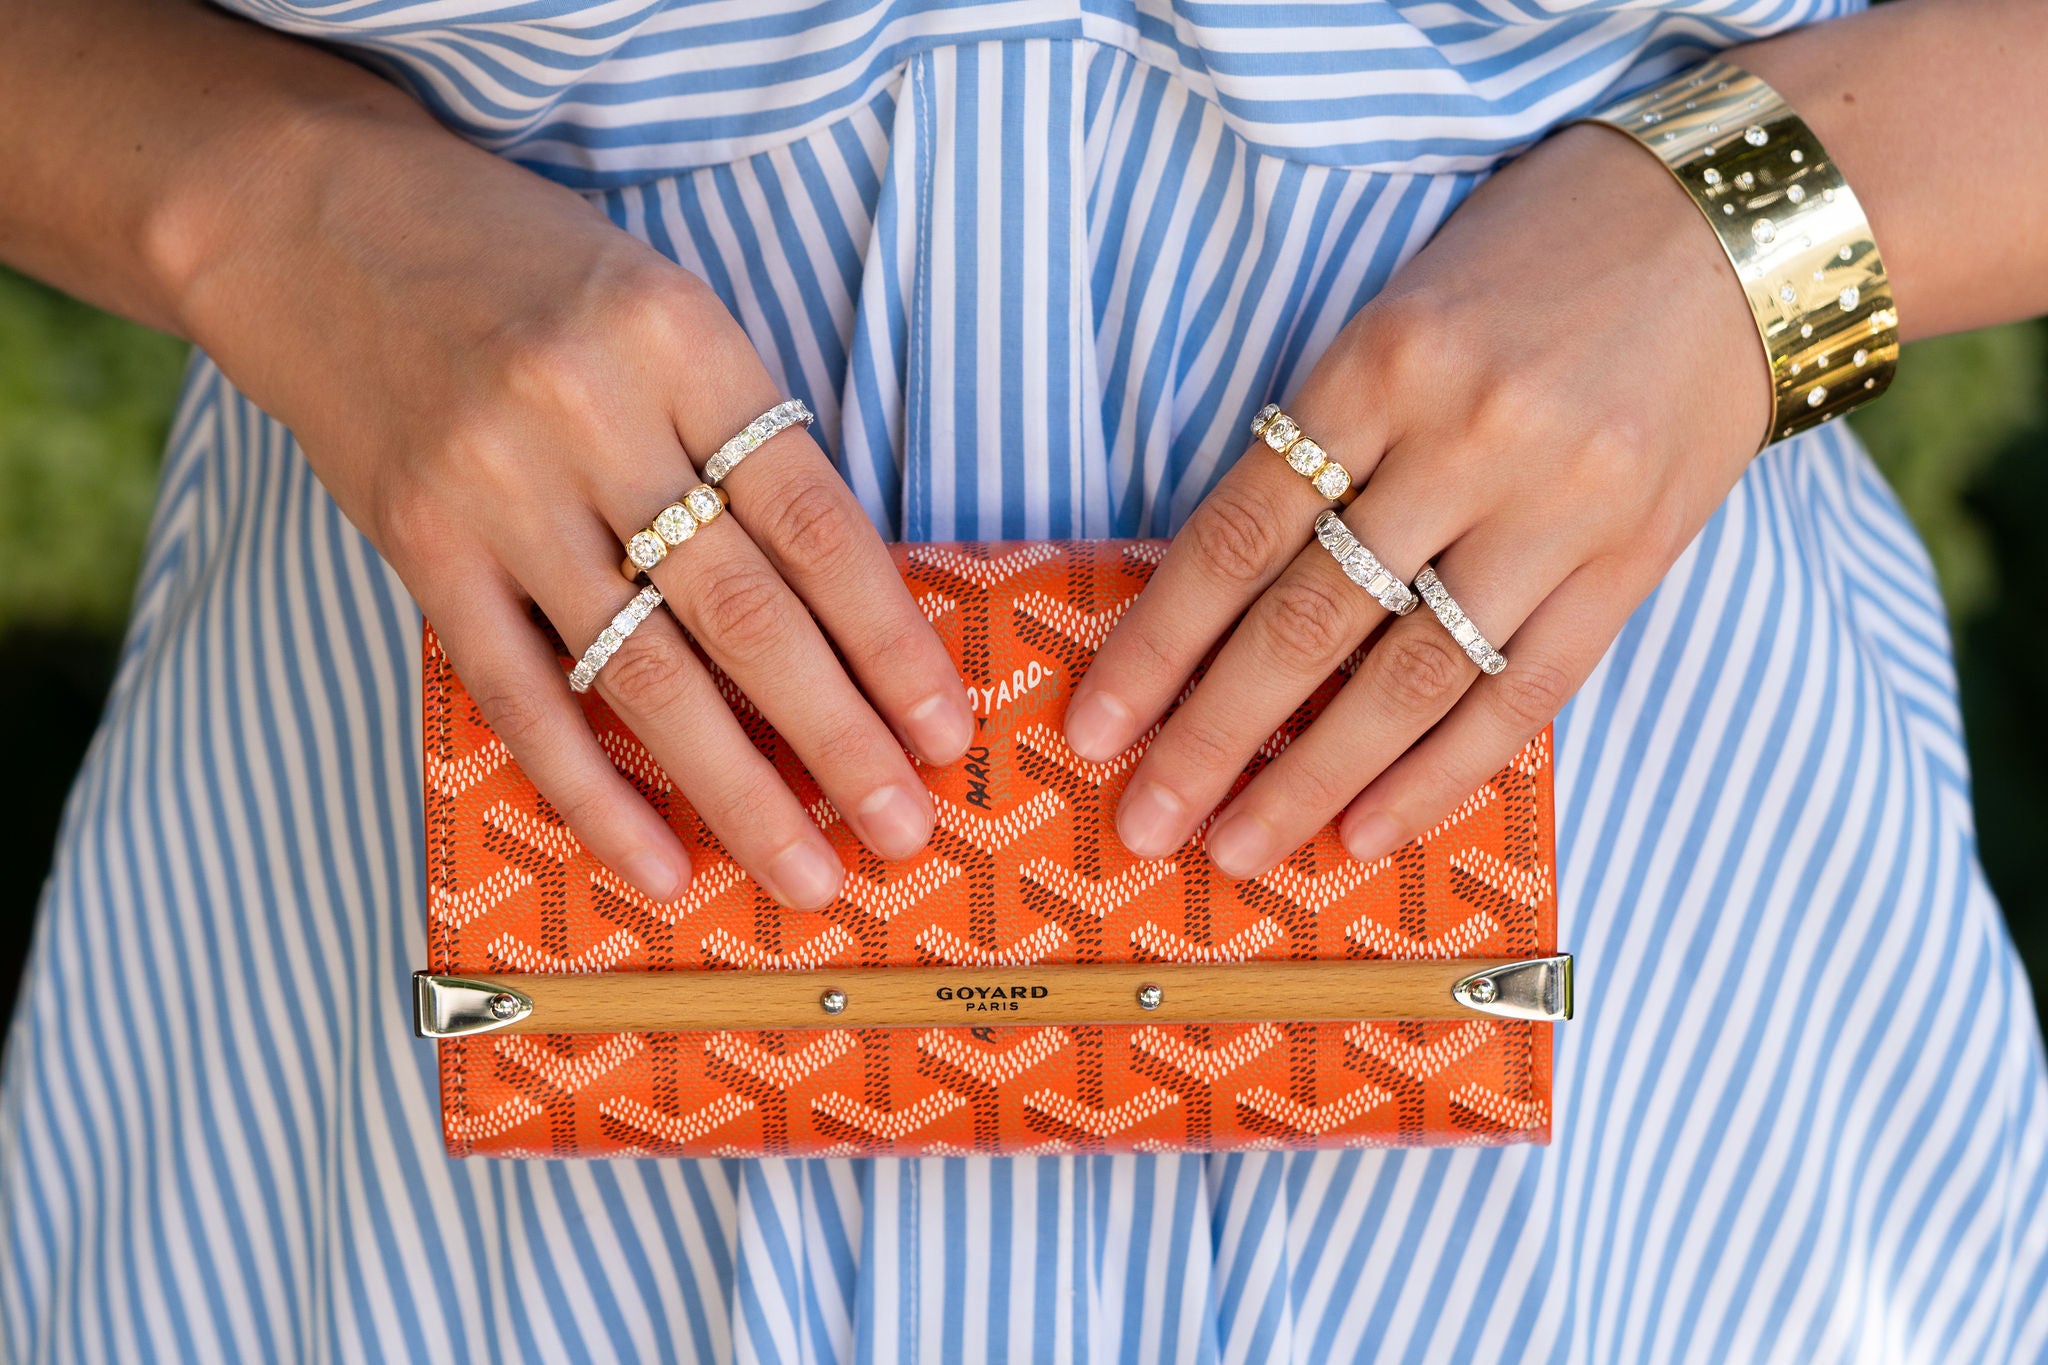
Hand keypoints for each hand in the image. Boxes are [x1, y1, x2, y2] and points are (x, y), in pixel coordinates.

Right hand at [175, 106, 973, 906]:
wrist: (309, 218)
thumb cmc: (519, 264)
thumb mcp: (661, 308)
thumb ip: (737, 434)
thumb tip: (840, 601)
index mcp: (680, 342)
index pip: (813, 521)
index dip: (888, 637)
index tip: (945, 724)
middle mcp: (591, 418)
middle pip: (744, 612)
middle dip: (838, 735)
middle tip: (906, 827)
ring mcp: (497, 491)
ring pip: (641, 673)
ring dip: (736, 790)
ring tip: (808, 872)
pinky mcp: (420, 548)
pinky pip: (519, 696)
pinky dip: (591, 790)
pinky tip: (658, 862)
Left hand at [1064, 123, 1771, 873]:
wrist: (1734, 228)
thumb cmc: (1533, 258)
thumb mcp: (1398, 312)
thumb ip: (1321, 438)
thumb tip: (1218, 591)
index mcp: (1381, 363)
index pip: (1239, 533)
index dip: (1159, 642)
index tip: (1097, 725)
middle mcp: (1466, 441)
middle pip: (1311, 621)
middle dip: (1214, 737)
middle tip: (1149, 821)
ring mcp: (1559, 509)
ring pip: (1412, 677)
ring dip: (1314, 778)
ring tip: (1240, 846)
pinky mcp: (1633, 562)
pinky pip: (1525, 692)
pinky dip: (1441, 771)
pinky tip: (1369, 829)